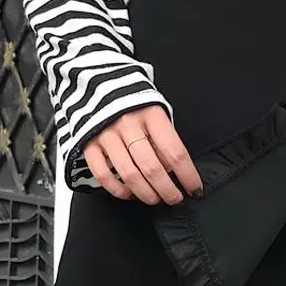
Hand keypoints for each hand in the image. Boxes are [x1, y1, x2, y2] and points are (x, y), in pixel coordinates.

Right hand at [83, 105, 202, 204]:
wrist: (101, 86)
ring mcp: (107, 135)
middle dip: (168, 190)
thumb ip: (165, 139)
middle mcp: (129, 124)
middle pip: (152, 167)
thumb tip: (173, 171)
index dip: (187, 175)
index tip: (195, 189)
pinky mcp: (90, 144)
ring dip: (145, 193)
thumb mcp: (156, 114)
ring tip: (155, 198)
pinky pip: (103, 174)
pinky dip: (117, 189)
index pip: (175, 151)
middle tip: (175, 199)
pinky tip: (129, 193)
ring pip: (129, 174)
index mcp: (151, 115)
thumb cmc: (135, 105)